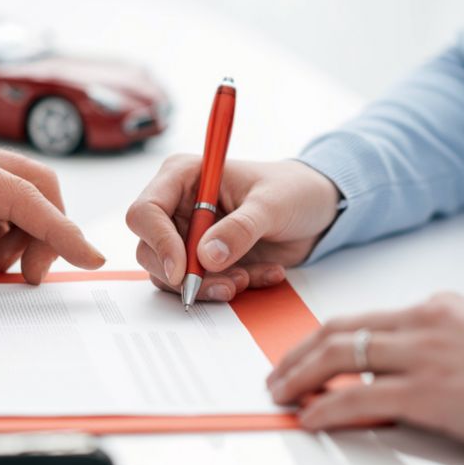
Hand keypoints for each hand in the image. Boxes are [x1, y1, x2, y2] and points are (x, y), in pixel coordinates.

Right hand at [126, 156, 339, 300]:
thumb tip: (207, 256)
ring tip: (249, 279)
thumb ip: (240, 228)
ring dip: (208, 285)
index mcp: (183, 177)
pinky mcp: (202, 260)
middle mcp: (177, 206)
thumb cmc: (294, 190)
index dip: (158, 242)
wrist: (318, 209)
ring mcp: (187, 235)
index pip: (145, 211)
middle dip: (185, 273)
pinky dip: (227, 287)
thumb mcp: (273, 203)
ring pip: (170, 274)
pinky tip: (262, 274)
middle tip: (225, 284)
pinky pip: (198, 284)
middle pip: (149, 249)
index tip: (183, 270)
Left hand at [267, 293, 463, 458]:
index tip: (301, 353)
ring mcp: (427, 355)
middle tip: (276, 374)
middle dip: (297, 353)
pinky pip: (359, 398)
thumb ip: (433, 348)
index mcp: (438, 308)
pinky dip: (325, 407)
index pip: (361, 318)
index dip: (320, 338)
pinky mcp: (431, 392)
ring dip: (299, 376)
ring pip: (340, 356)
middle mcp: (426, 323)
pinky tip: (310, 416)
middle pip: (339, 331)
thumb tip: (391, 372)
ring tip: (281, 393)